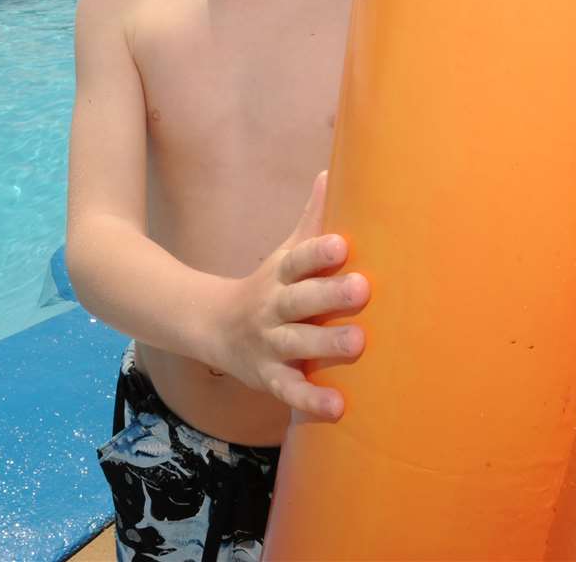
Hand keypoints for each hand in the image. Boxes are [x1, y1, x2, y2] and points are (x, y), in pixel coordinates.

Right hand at [213, 171, 369, 421]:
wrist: (213, 326)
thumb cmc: (269, 286)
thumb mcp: (285, 254)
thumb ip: (311, 219)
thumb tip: (333, 169)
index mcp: (280, 276)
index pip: (298, 261)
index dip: (317, 253)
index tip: (340, 245)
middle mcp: (273, 309)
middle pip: (300, 300)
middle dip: (329, 296)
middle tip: (362, 289)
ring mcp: (269, 344)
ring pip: (297, 344)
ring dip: (326, 345)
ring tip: (359, 343)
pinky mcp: (270, 377)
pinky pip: (290, 390)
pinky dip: (311, 400)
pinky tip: (338, 406)